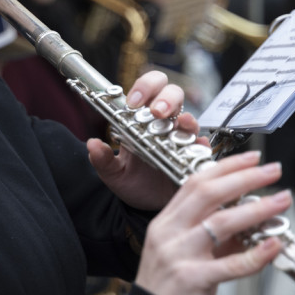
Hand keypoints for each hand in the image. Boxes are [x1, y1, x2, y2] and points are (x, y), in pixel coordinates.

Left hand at [86, 70, 188, 210]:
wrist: (146, 207)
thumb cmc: (131, 182)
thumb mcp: (112, 172)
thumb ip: (102, 159)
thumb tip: (92, 145)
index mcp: (141, 119)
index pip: (147, 89)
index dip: (144, 87)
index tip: (134, 101)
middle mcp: (163, 124)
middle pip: (172, 94)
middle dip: (166, 97)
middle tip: (157, 112)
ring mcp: (180, 138)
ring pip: (189, 117)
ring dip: (185, 118)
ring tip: (178, 124)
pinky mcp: (194, 156)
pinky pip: (202, 145)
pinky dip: (200, 143)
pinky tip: (196, 145)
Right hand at [133, 151, 290, 294]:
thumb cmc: (169, 285)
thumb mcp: (184, 250)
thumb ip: (214, 234)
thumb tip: (250, 216)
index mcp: (166, 220)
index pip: (195, 182)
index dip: (226, 166)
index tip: (252, 159)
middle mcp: (170, 232)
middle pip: (208, 193)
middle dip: (245, 177)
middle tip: (273, 170)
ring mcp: (179, 254)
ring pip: (222, 223)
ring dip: (257, 209)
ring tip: (282, 201)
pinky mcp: (193, 279)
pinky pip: (230, 264)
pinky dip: (256, 254)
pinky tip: (273, 245)